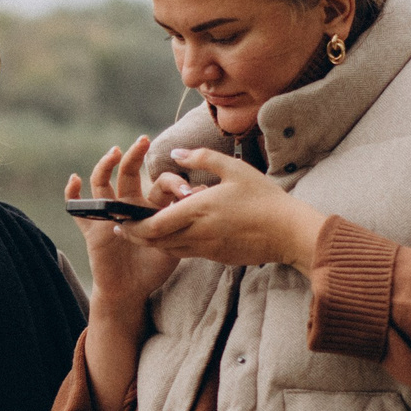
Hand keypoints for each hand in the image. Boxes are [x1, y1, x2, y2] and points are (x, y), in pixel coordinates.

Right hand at [65, 135, 184, 325]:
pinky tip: (74, 180)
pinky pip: (78, 210)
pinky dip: (72, 194)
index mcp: (151, 207)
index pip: (160, 184)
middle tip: (143, 141)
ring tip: (114, 152)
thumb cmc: (155, 267)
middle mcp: (128, 205)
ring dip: (105, 166)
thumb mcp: (175, 243)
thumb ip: (182, 221)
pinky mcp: (92, 230)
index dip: (174, 183)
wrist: (131, 290)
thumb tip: (200, 195)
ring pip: (102, 184)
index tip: (188, 192)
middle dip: (135, 156)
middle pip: (129, 174)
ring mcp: (108, 215)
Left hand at [128, 149, 326, 273]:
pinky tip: (172, 234)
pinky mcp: (216, 257)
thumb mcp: (234, 169)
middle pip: (155, 241)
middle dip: (136, 236)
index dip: (133, 225)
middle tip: (124, 227)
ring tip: (143, 230)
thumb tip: (176, 153)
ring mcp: (206, 248)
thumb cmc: (263, 197)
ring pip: (168, 249)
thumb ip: (201, 158)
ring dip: (153, 242)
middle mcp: (197, 233)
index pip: (154, 224)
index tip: (121, 219)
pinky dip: (173, 245)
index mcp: (198, 210)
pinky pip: (186, 253)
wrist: (289, 232)